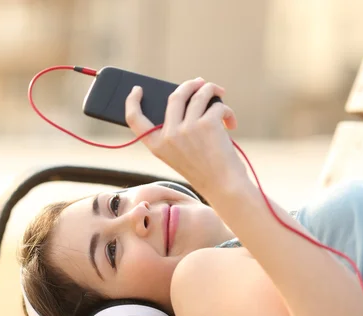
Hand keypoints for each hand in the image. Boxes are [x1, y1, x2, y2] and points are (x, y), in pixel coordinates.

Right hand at [125, 78, 248, 195]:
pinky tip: (230, 123)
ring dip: (211, 90)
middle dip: (189, 85)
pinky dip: (225, 110)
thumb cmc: (205, 170)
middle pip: (174, 96)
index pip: (134, 119)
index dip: (132, 101)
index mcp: (156, 146)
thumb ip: (176, 131)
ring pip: (198, 94)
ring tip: (219, 94)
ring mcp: (186, 129)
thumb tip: (188, 95)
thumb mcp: (180, 154)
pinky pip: (215, 105)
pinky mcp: (206, 124)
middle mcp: (168, 136)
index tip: (138, 89)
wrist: (224, 186)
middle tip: (200, 83)